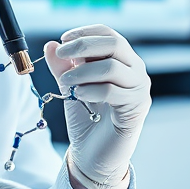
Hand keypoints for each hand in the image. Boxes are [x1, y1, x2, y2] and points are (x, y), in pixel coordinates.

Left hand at [44, 25, 150, 188]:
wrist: (95, 156)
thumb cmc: (87, 120)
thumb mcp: (71, 87)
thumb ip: (62, 66)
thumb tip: (51, 45)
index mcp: (122, 61)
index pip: (108, 34)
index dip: (85, 32)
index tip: (63, 40)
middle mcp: (135, 71)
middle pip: (114, 43)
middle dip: (83, 45)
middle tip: (62, 55)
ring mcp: (139, 89)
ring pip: (112, 66)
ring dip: (83, 71)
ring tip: (66, 83)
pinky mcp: (136, 108)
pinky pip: (112, 91)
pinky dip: (91, 90)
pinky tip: (78, 95)